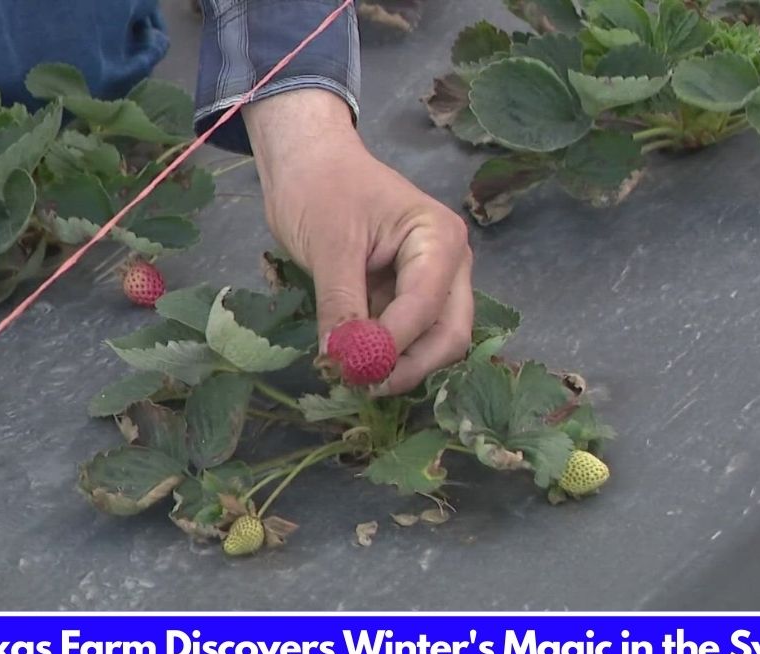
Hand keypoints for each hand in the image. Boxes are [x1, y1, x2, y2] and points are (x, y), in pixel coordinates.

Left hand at [243, 89, 473, 393]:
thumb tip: (343, 359)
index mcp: (439, 240)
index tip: (349, 368)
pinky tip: (353, 360)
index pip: (425, 308)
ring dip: (397, 365)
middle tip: (361, 384)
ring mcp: (435, 284)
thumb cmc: (321, 188)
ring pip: (433, 343)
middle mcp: (450, 266)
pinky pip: (409, 338)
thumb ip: (341, 304)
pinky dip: (385, 355)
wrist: (309, 162)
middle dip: (409, 365)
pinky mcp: (410, 298)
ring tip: (350, 372)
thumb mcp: (328, 246)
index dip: (391, 345)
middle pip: (449, 335)